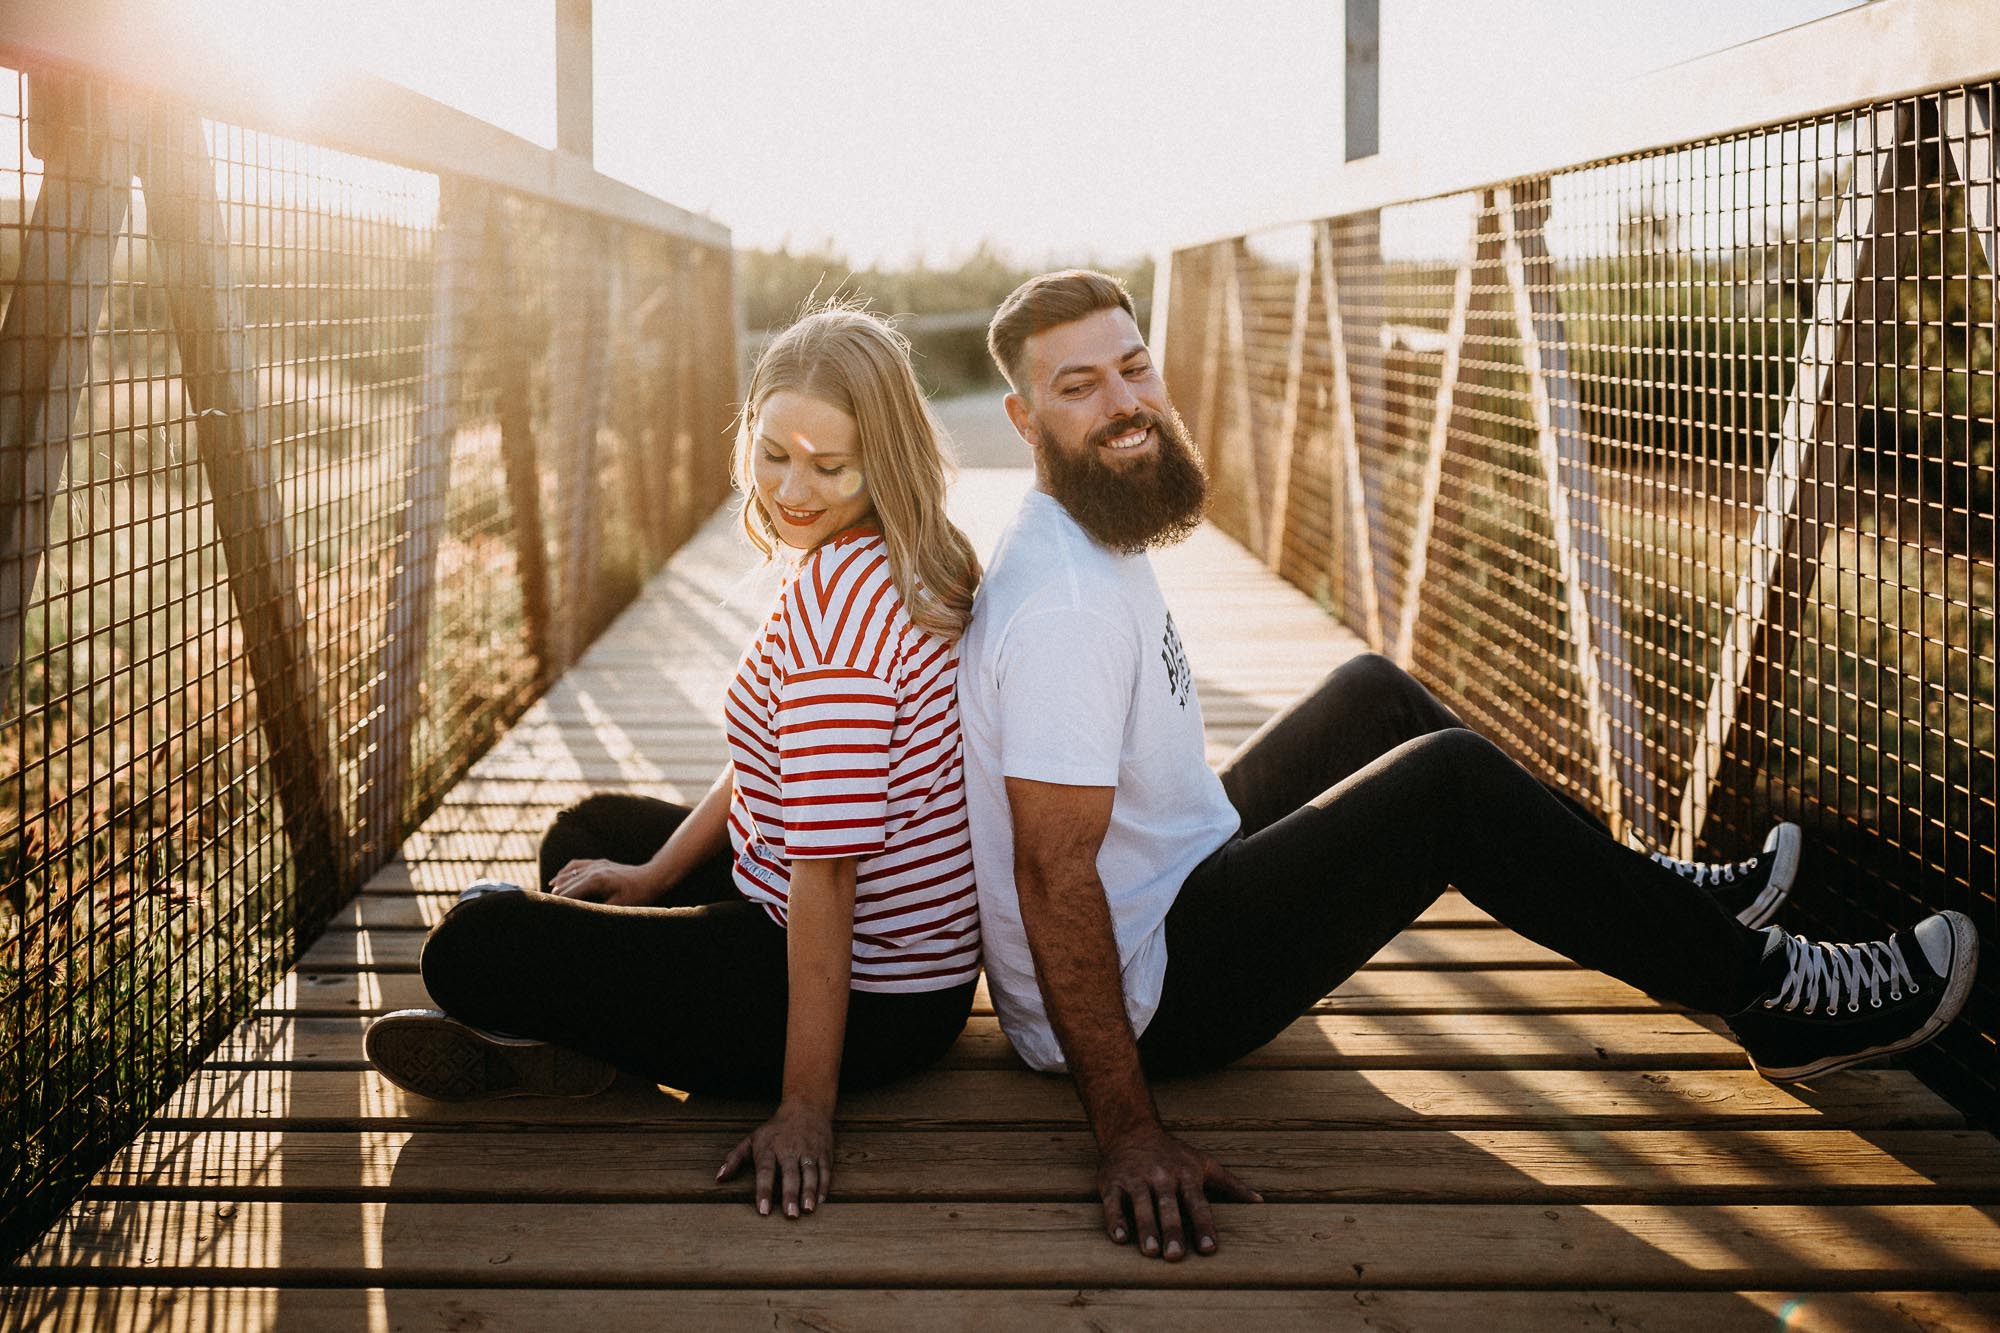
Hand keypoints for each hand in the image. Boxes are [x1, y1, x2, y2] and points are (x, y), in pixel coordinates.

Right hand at [549, 858, 658, 905]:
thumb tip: (584, 917)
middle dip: (556, 895)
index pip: (571, 893)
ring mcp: (596, 864)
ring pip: (569, 872)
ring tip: (549, 895)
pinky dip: (565, 871)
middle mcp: (594, 869)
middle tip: (543, 907)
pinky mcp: (599, 862)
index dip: (560, 903)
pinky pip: (576, 864)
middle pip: (567, 883)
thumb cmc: (637, 894)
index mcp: (597, 880)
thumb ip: (599, 911)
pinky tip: (559, 878)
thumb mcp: (619, 906)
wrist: (651, 876)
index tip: (549, 912)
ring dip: (558, 883)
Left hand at [717, 1100, 834, 1217]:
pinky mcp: (824, 1152)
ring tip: (808, 1210)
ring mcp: (808, 1151)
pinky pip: (825, 1170)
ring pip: (810, 1173)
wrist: (806, 1107)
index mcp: (769, 1148)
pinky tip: (821, 1200)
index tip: (763, 1210)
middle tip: (790, 1215)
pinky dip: (824, 1185)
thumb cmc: (775, 1129)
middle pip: (790, 1174)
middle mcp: (789, 1150)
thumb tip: (719, 1178)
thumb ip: (735, 1159)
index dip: (764, 1191)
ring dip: (809, 1192)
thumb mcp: (752, 1139)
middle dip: (790, 1195)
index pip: (765, 1171)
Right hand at [1097, 1121, 1260, 1260]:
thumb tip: (1260, 1201)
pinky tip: (1119, 1237)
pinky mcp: (1112, 1182)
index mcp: (1185, 1175)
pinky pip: (1113, 1202)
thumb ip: (1231, 1184)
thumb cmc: (1173, 1153)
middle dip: (1173, 1231)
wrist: (1131, 1130)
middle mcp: (1161, 1177)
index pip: (1197, 1204)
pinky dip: (1115, 1219)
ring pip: (1141, 1205)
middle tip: (1176, 1256)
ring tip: (1150, 1252)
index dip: (1204, 1226)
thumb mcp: (1204, 1163)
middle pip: (1169, 1207)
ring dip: (1146, 1228)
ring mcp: (1136, 1179)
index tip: (1210, 1249)